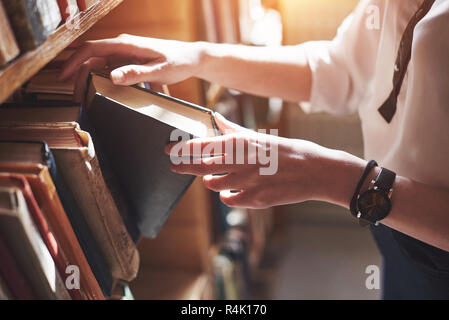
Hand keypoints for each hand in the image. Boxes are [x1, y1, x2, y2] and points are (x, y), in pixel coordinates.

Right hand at [59, 34, 203, 101]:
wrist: (192, 58)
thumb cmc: (178, 62)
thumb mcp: (159, 70)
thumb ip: (136, 74)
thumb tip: (111, 77)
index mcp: (126, 45)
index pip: (92, 49)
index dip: (75, 62)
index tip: (63, 76)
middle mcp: (123, 47)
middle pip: (92, 59)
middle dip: (79, 76)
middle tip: (75, 97)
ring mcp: (126, 54)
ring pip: (100, 65)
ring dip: (89, 80)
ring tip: (84, 98)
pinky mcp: (131, 62)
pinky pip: (111, 70)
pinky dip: (103, 81)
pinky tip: (100, 94)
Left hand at [165, 113, 354, 208]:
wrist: (315, 171)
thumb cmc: (287, 151)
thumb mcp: (259, 137)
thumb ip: (234, 130)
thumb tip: (216, 119)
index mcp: (241, 143)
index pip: (202, 145)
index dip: (181, 149)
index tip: (168, 150)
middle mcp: (240, 162)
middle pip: (201, 166)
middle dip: (183, 166)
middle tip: (174, 166)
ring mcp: (246, 182)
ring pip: (213, 184)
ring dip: (210, 181)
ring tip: (214, 177)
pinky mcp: (255, 200)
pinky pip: (229, 200)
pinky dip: (227, 195)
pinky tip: (233, 190)